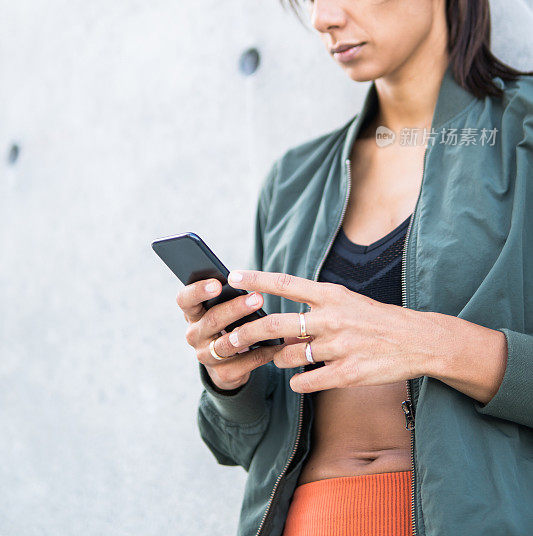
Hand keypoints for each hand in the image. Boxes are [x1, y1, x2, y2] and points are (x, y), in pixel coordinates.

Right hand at [176, 279, 283, 390]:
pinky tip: (277, 344)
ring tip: (271, 321)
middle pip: (212, 320)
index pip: (185, 299)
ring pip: (228, 343)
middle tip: (257, 298)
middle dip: (236, 308)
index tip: (217, 284)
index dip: (198, 291)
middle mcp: (195, 335)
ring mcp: (207, 356)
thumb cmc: (227, 323)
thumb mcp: (220, 308)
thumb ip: (226, 296)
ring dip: (251, 331)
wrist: (227, 363)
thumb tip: (245, 280)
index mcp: (193, 313)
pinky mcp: (223, 374)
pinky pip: (246, 362)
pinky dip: (263, 353)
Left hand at [220, 269, 431, 393]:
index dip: (256, 280)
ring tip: (283, 358)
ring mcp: (339, 347)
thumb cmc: (378, 320)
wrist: (416, 341)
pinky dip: (298, 382)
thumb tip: (281, 322)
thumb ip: (315, 308)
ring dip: (280, 359)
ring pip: (289, 356)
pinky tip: (300, 380)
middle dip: (248, 333)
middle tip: (231, 339)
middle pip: (276, 325)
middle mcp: (332, 318)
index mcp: (331, 295)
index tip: (233, 276)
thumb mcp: (347, 302)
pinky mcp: (347, 373)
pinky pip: (306, 382)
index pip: (285, 284)